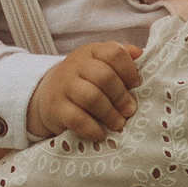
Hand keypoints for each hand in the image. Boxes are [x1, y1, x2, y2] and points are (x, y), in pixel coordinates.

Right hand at [28, 41, 143, 143]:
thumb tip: (140, 53)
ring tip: (118, 124)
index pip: (113, 53)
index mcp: (91, 52)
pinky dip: (92, 129)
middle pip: (104, 76)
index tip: (136, 85)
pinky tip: (100, 135)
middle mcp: (76, 65)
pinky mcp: (56, 108)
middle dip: (121, 96)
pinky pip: (77, 119)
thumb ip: (120, 59)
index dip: (129, 69)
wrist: (47, 94)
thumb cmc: (83, 80)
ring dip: (109, 113)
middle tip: (130, 110)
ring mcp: (64, 86)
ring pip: (91, 97)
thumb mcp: (98, 64)